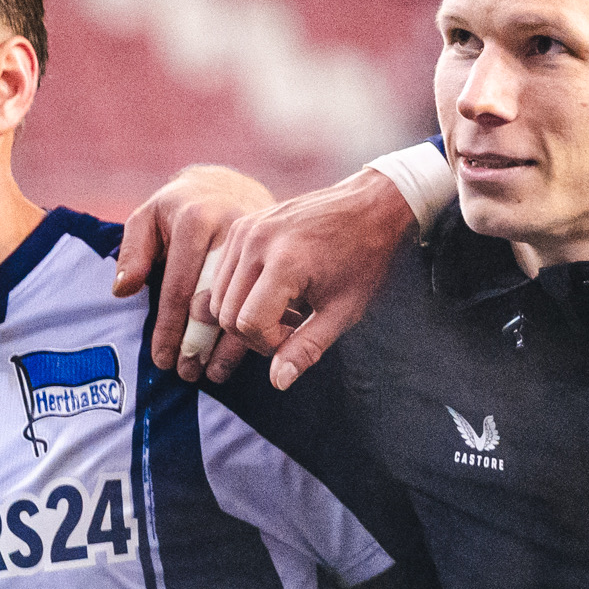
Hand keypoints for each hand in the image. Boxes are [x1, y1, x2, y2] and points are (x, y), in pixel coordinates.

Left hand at [113, 167, 277, 377]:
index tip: (163, 360)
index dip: (170, 328)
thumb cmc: (181, 206)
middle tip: (188, 374)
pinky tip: (247, 354)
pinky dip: (257, 329)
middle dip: (199, 344)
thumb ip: (133, 250)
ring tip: (214, 375)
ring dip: (229, 346)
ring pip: (243, 303)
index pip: (179, 287)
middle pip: (214, 300)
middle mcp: (231, 230)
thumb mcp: (149, 216)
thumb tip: (124, 289)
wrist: (231, 186)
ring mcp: (259, 245)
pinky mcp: (276, 255)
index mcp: (197, 221)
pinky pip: (267, 298)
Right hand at [155, 170, 421, 388]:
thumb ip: (307, 348)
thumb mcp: (343, 311)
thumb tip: (277, 382)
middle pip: (226, 313)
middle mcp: (256, 242)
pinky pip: (221, 273)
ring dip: (244, 313)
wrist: (370, 206)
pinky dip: (239, 292)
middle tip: (291, 325)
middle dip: (254, 332)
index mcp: (284, 262)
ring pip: (218, 295)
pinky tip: (274, 290)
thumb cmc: (364, 260)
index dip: (270, 343)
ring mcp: (246, 230)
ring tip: (285, 308)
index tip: (298, 334)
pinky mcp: (242, 225)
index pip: (248, 324)